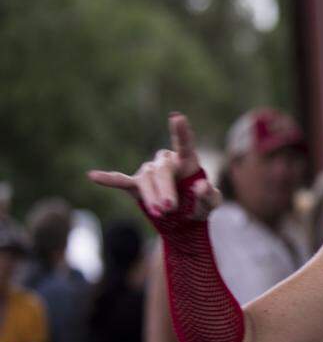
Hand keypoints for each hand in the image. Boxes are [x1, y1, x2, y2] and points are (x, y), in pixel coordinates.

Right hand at [88, 113, 220, 219]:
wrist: (183, 223)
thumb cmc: (199, 207)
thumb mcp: (211, 205)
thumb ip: (210, 196)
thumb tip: (201, 185)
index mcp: (187, 161)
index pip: (184, 144)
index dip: (181, 131)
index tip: (177, 118)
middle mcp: (166, 162)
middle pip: (161, 169)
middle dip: (165, 189)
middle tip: (169, 208)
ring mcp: (149, 172)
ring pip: (146, 179)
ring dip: (151, 196)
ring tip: (161, 212)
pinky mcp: (136, 186)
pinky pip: (121, 181)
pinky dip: (108, 179)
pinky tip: (93, 176)